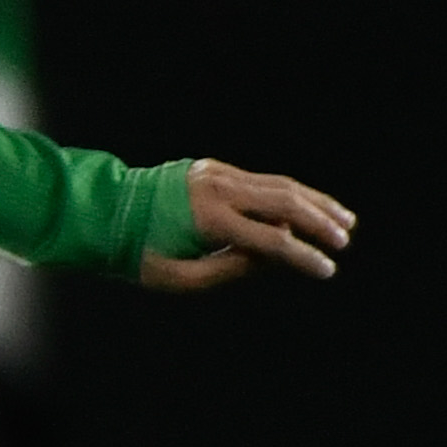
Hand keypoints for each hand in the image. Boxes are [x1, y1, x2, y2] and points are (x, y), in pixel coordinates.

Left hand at [141, 158, 356, 292]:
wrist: (102, 212)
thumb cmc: (135, 254)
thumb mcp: (178, 277)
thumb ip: (229, 269)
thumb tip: (273, 255)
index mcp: (207, 218)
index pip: (268, 239)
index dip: (301, 256)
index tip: (327, 270)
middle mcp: (216, 188)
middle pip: (282, 202)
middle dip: (318, 222)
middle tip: (344, 242)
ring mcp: (215, 174)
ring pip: (278, 184)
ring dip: (313, 202)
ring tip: (342, 221)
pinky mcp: (213, 169)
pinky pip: (260, 180)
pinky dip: (290, 193)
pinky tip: (309, 206)